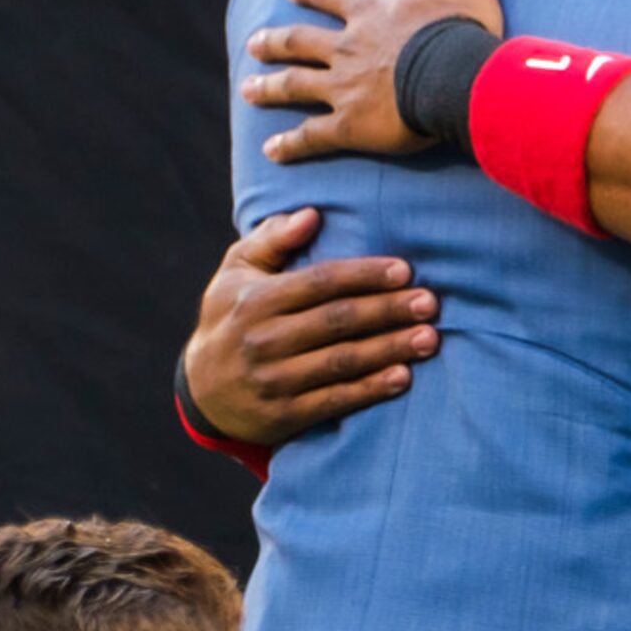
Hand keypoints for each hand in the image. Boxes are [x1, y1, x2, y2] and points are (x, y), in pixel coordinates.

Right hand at [182, 208, 440, 444]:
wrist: (201, 389)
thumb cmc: (232, 316)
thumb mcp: (237, 271)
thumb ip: (272, 239)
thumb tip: (312, 214)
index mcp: (257, 300)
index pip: (320, 282)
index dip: (364, 275)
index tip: (405, 270)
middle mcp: (264, 339)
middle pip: (338, 321)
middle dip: (388, 310)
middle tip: (430, 303)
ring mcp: (274, 380)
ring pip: (341, 361)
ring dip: (389, 349)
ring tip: (429, 339)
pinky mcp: (284, 415)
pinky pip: (334, 400)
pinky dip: (370, 390)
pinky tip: (403, 377)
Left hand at [242, 0, 503, 162]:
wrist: (457, 79)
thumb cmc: (462, 31)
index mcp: (371, 13)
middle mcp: (347, 48)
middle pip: (300, 41)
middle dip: (274, 42)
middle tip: (254, 44)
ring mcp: (343, 87)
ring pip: (295, 85)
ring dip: (270, 87)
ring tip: (248, 90)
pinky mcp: (349, 126)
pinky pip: (312, 136)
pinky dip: (290, 144)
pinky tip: (271, 150)